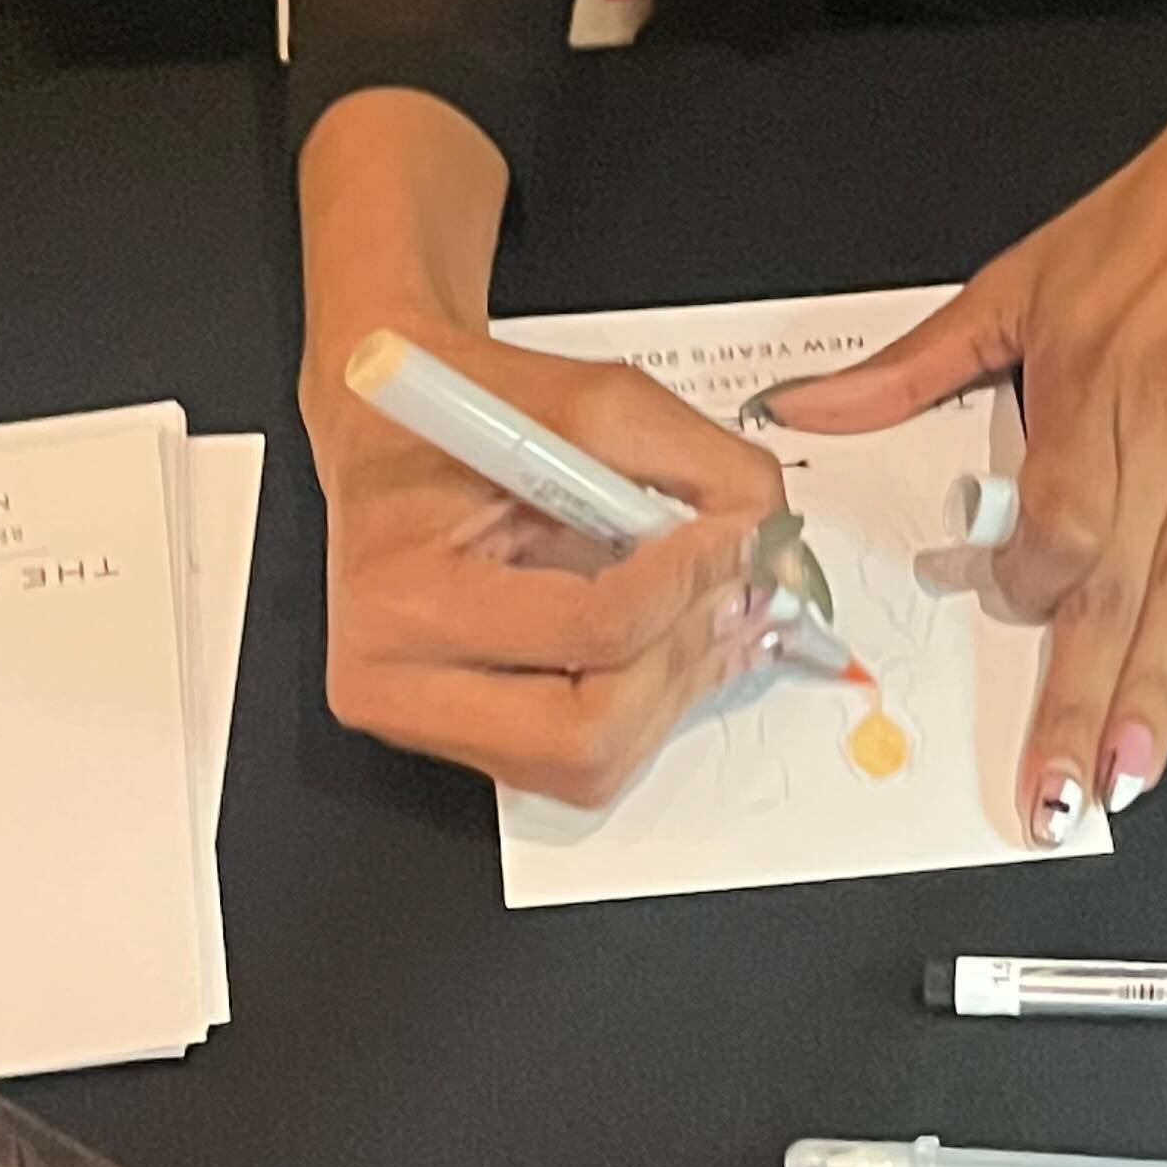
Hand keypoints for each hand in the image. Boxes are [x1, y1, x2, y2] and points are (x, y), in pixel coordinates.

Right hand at [308, 324, 791, 800]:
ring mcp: (421, 725)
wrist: (391, 423)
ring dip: (673, 688)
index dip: (687, 584)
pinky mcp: (460, 742)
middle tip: (736, 590)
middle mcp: (393, 681)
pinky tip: (672, 639)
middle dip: (683, 660)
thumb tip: (776, 545)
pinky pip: (578, 761)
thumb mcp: (595, 402)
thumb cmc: (472, 408)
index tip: (740, 534)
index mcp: (402, 593)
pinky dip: (645, 703)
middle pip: (587, 733)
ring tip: (710, 609)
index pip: (586, 631)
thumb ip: (702, 466)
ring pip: (590, 764)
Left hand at [766, 0, 1166, 837]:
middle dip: (1089, 698)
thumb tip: (804, 409)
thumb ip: (912, 366)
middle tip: (1065, 792)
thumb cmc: (1155, 216)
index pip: (1058, 520)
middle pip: (1121, 585)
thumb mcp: (1019, 278)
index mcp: (1092, 381)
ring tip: (1133, 772)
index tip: (1006, 612)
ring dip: (1161, 688)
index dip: (1029, 584)